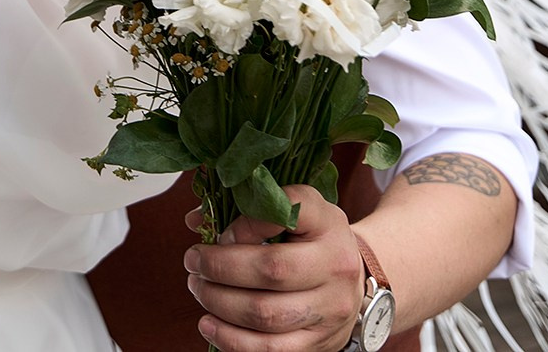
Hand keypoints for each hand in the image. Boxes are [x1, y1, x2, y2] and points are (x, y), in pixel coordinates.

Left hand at [184, 186, 363, 351]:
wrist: (352, 279)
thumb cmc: (313, 240)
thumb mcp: (292, 212)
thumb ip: (246, 210)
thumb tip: (194, 220)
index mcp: (327, 223)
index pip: (288, 212)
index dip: (246, 223)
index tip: (222, 232)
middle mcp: (335, 265)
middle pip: (271, 270)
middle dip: (220, 268)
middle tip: (194, 262)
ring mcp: (329, 308)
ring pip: (266, 314)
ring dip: (220, 303)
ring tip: (199, 289)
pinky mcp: (318, 342)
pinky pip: (270, 349)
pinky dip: (231, 339)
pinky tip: (210, 324)